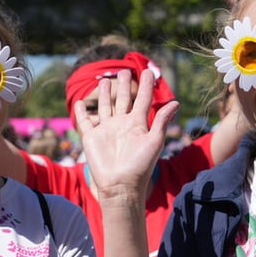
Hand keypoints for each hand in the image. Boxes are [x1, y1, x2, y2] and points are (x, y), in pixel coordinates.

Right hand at [75, 69, 179, 201]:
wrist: (120, 185)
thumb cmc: (140, 165)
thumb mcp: (154, 141)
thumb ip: (162, 121)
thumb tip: (176, 102)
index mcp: (138, 124)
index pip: (143, 100)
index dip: (146, 86)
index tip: (149, 72)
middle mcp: (122, 125)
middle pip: (122, 100)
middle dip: (123, 86)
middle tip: (124, 71)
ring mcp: (106, 131)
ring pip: (104, 108)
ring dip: (104, 95)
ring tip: (105, 81)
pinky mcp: (91, 138)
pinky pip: (85, 122)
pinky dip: (81, 112)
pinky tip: (79, 103)